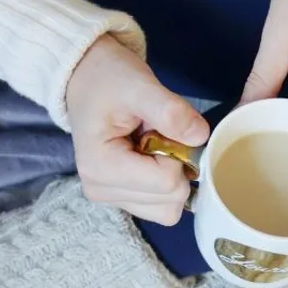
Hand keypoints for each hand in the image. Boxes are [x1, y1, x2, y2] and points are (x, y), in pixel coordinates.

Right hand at [66, 35, 209, 224]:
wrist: (87, 77)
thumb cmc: (107, 78)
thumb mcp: (138, 85)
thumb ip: (170, 111)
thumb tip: (200, 137)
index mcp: (100, 168)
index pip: (166, 182)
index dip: (178, 152)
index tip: (161, 127)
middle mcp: (101, 190)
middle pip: (169, 201)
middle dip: (176, 165)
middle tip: (156, 133)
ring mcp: (110, 198)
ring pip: (168, 210)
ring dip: (172, 175)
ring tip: (151, 142)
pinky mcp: (120, 198)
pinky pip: (161, 206)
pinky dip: (166, 183)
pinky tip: (150, 156)